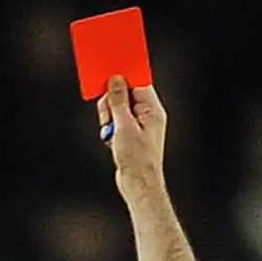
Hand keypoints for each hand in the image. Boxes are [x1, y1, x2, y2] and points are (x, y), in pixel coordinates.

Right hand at [97, 75, 166, 195]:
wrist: (138, 184)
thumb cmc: (137, 158)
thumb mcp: (124, 126)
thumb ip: (118, 101)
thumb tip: (115, 81)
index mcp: (152, 109)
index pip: (138, 83)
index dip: (123, 79)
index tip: (109, 76)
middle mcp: (148, 115)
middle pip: (125, 95)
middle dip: (112, 104)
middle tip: (109, 118)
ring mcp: (139, 125)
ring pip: (117, 109)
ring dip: (109, 118)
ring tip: (111, 134)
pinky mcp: (130, 134)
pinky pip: (116, 122)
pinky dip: (110, 128)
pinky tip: (111, 140)